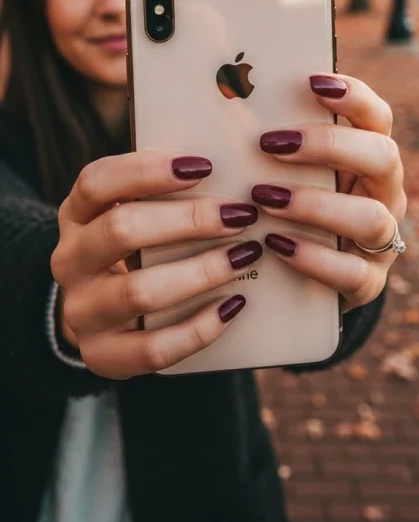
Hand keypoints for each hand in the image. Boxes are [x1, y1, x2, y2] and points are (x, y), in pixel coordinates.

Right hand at [51, 153, 261, 378]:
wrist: (102, 314)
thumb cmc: (137, 247)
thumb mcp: (134, 212)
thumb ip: (167, 192)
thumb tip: (234, 172)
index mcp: (76, 213)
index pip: (96, 182)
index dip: (147, 170)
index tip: (203, 166)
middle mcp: (69, 260)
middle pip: (121, 230)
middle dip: (188, 220)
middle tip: (240, 215)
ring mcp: (81, 311)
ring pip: (139, 291)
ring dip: (201, 271)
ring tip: (245, 256)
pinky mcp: (102, 355)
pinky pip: (154, 348)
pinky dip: (199, 328)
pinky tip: (233, 305)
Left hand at [252, 74, 405, 310]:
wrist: (300, 276)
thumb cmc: (288, 202)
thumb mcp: (289, 170)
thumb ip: (277, 138)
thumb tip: (229, 93)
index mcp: (370, 156)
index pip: (377, 118)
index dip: (353, 97)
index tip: (313, 82)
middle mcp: (385, 193)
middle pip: (383, 158)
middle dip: (328, 146)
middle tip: (270, 143)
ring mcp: (382, 240)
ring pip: (370, 218)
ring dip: (315, 205)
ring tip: (264, 198)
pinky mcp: (369, 282)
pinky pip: (352, 273)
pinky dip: (313, 258)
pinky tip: (275, 244)